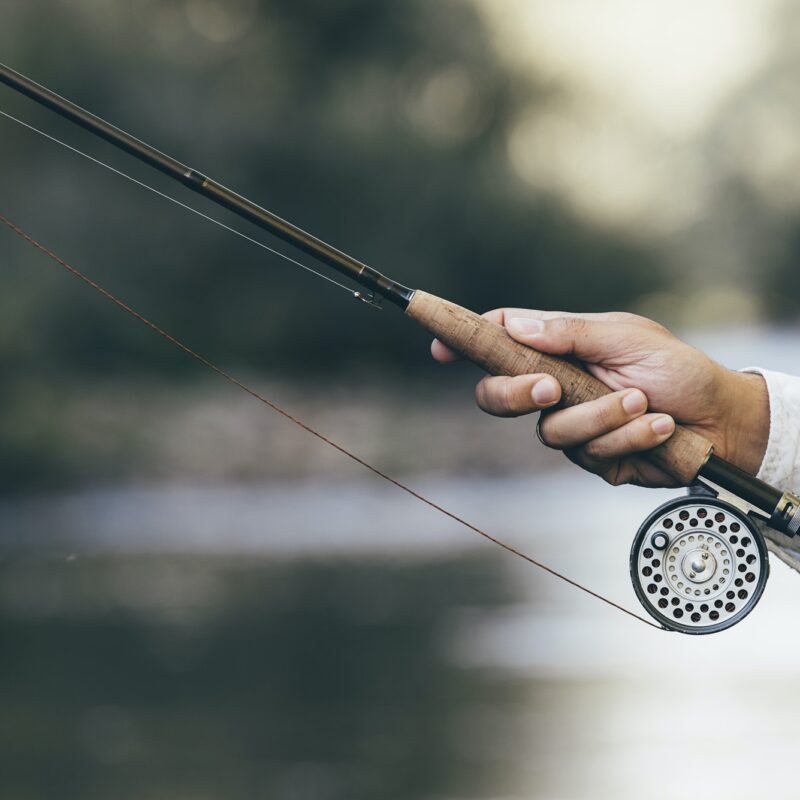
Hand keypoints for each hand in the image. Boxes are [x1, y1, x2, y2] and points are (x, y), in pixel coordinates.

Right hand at [432, 309, 768, 487]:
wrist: (721, 418)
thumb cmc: (676, 368)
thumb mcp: (626, 336)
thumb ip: (570, 333)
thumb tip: (515, 326)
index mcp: (558, 351)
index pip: (500, 342)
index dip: (465, 342)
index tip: (439, 345)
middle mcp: (555, 389)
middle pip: (498, 396)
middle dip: (514, 394)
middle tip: (547, 387)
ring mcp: (572, 427)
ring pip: (551, 432)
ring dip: (600, 417)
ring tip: (642, 403)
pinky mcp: (594, 460)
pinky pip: (591, 455)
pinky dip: (628, 437)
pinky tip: (659, 427)